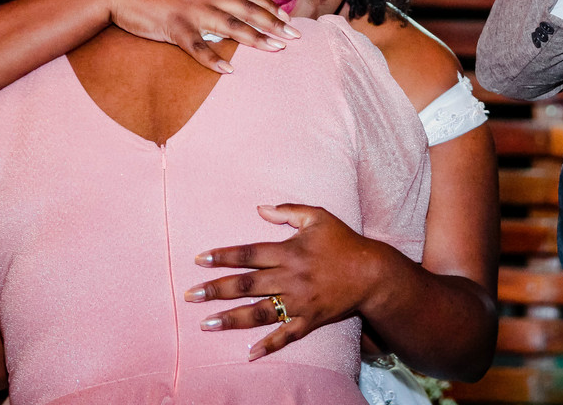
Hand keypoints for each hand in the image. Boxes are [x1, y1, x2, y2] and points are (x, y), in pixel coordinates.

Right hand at [105, 0, 299, 72]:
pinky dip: (214, 59)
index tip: (288, 18)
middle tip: (295, 36)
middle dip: (274, 23)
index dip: (270, 7)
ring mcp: (191, 12)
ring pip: (231, 26)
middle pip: (247, 10)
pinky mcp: (175, 29)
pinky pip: (198, 47)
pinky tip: (229, 71)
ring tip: (276, 49)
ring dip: (256, 38)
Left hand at [185, 204, 382, 359]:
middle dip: (215, 290)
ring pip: (259, 313)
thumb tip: (260, 209)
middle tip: (189, 296)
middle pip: (246, 285)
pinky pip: (286, 335)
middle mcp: (291, 278)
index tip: (199, 260)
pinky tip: (249, 353)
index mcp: (290, 251)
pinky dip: (268, 345)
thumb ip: (289, 211)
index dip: (223, 256)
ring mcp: (300, 302)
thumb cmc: (344, 241)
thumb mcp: (319, 216)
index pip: (249, 254)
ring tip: (205, 324)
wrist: (372, 272)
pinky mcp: (310, 320)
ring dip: (231, 319)